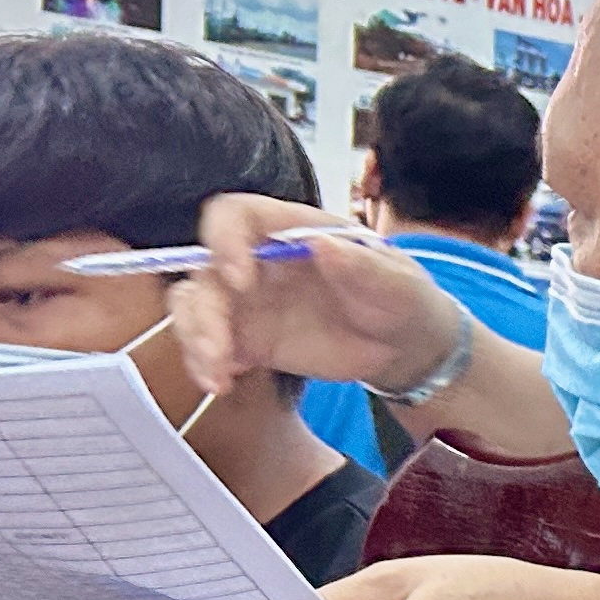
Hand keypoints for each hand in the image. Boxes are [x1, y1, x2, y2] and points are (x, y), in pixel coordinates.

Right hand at [165, 195, 469, 402]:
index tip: (240, 277)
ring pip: (196, 308)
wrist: (404, 343)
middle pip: (205, 270)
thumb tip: (324, 245)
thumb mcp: (397, 282)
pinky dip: (207, 365)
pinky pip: (212, 347)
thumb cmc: (400, 296)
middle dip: (203, 308)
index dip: (224, 239)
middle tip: (220, 347)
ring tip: (218, 374)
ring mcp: (248, 302)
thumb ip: (365, 266)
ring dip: (195, 339)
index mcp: (290, 231)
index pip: (235, 215)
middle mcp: (257, 261)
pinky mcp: (249, 340)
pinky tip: (222, 384)